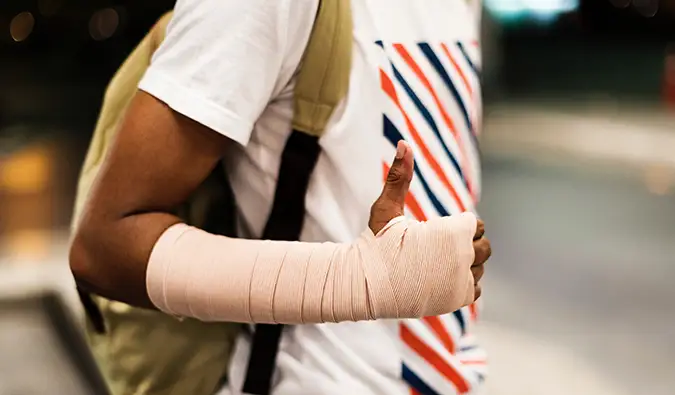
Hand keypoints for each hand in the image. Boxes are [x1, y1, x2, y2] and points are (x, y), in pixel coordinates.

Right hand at [369, 140, 490, 302]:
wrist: (365, 286)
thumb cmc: (375, 244)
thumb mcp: (387, 208)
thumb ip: (400, 176)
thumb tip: (403, 142)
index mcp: (453, 234)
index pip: (474, 225)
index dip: (456, 226)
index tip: (435, 231)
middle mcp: (464, 258)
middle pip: (484, 246)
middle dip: (466, 244)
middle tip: (438, 247)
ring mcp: (462, 281)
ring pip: (480, 268)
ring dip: (465, 264)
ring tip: (436, 263)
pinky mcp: (457, 300)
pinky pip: (474, 288)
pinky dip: (462, 283)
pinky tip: (440, 278)